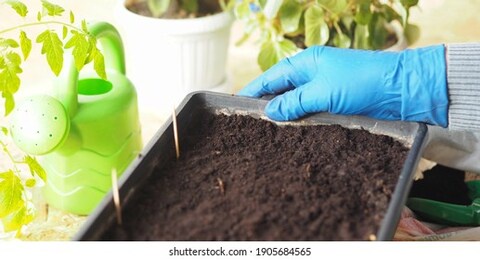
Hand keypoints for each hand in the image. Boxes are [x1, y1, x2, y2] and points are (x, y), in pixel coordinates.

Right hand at [238, 45, 448, 126]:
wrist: (402, 89)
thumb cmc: (362, 81)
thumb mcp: (323, 92)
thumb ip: (294, 102)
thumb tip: (269, 112)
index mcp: (306, 62)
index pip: (271, 77)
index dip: (253, 91)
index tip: (236, 104)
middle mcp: (312, 74)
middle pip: (281, 91)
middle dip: (266, 106)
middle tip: (248, 125)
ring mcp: (324, 89)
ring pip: (295, 104)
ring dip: (284, 117)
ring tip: (265, 133)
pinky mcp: (335, 104)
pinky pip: (310, 113)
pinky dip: (300, 122)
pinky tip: (291, 134)